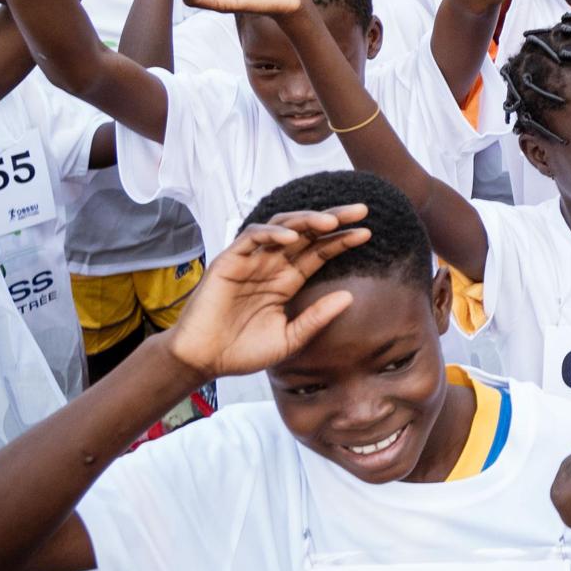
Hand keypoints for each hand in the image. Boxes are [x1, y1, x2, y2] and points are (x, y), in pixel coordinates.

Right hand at [159, 205, 372, 378]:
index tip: (367, 233)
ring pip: (282, 227)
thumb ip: (316, 318)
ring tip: (332, 221)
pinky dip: (272, 233)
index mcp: (287, 280)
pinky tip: (292, 237)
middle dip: (334, 218)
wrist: (203, 361)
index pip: (320, 252)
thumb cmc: (243, 351)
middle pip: (307, 232)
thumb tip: (350, 297)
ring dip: (307, 220)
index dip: (342, 241)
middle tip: (362, 210)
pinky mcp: (229, 261)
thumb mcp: (289, 339)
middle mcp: (272, 265)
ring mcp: (251, 260)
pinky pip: (252, 238)